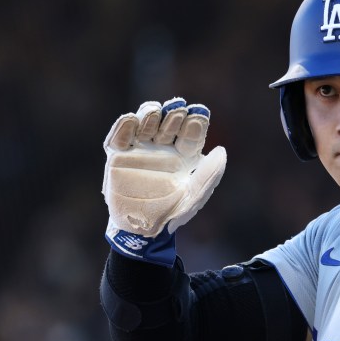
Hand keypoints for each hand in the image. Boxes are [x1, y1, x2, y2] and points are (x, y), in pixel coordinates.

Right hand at [102, 97, 226, 265]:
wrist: (142, 230)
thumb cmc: (172, 213)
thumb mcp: (194, 196)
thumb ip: (209, 175)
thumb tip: (221, 150)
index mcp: (185, 156)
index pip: (192, 132)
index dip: (196, 121)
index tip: (199, 113)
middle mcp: (163, 149)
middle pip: (169, 123)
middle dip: (174, 115)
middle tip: (178, 109)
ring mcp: (140, 151)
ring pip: (145, 124)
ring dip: (150, 115)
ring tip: (156, 111)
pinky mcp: (118, 157)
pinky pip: (119, 137)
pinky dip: (124, 126)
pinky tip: (132, 119)